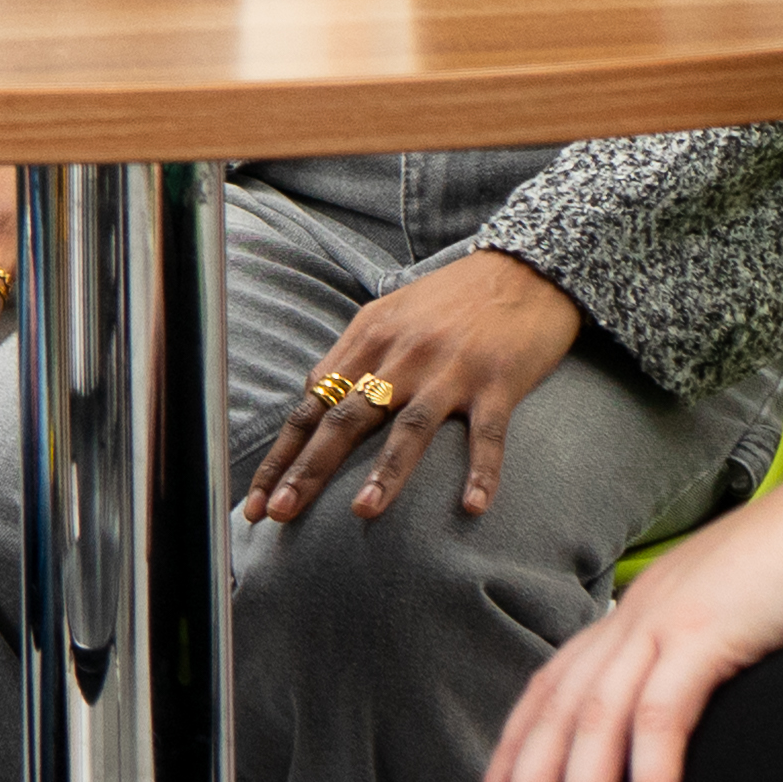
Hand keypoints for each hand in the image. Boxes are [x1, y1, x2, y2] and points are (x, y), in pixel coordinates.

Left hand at [247, 249, 579, 529]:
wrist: (526, 268)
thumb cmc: (453, 299)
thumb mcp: (390, 314)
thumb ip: (352, 357)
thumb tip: (310, 400)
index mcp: (371, 338)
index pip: (313, 404)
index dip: (282, 454)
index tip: (256, 500)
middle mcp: (404, 354)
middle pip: (347, 418)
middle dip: (309, 468)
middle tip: (279, 512)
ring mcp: (451, 369)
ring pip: (410, 426)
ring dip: (386, 471)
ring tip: (362, 512)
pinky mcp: (498, 381)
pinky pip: (486, 434)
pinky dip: (481, 471)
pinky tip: (473, 506)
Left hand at [475, 486, 782, 781]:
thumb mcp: (744, 608)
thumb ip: (709, 646)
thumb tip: (700, 687)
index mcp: (643, 606)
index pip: (556, 682)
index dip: (519, 744)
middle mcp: (638, 612)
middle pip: (558, 713)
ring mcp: (667, 619)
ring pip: (595, 726)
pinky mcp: (706, 631)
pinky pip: (661, 722)